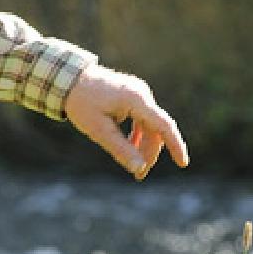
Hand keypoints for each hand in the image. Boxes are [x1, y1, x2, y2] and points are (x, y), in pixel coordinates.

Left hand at [63, 65, 189, 179]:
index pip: (163, 125)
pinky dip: (138, 136)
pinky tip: (131, 148)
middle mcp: (142, 94)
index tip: (183, 164)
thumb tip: (140, 169)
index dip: (175, 145)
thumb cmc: (81, 103)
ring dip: (144, 147)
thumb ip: (120, 149)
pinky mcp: (133, 97)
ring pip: (150, 127)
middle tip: (139, 176)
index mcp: (136, 99)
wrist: (69, 78)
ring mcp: (138, 95)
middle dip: (150, 154)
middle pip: (156, 130)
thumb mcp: (98, 130)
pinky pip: (142, 121)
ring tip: (136, 169)